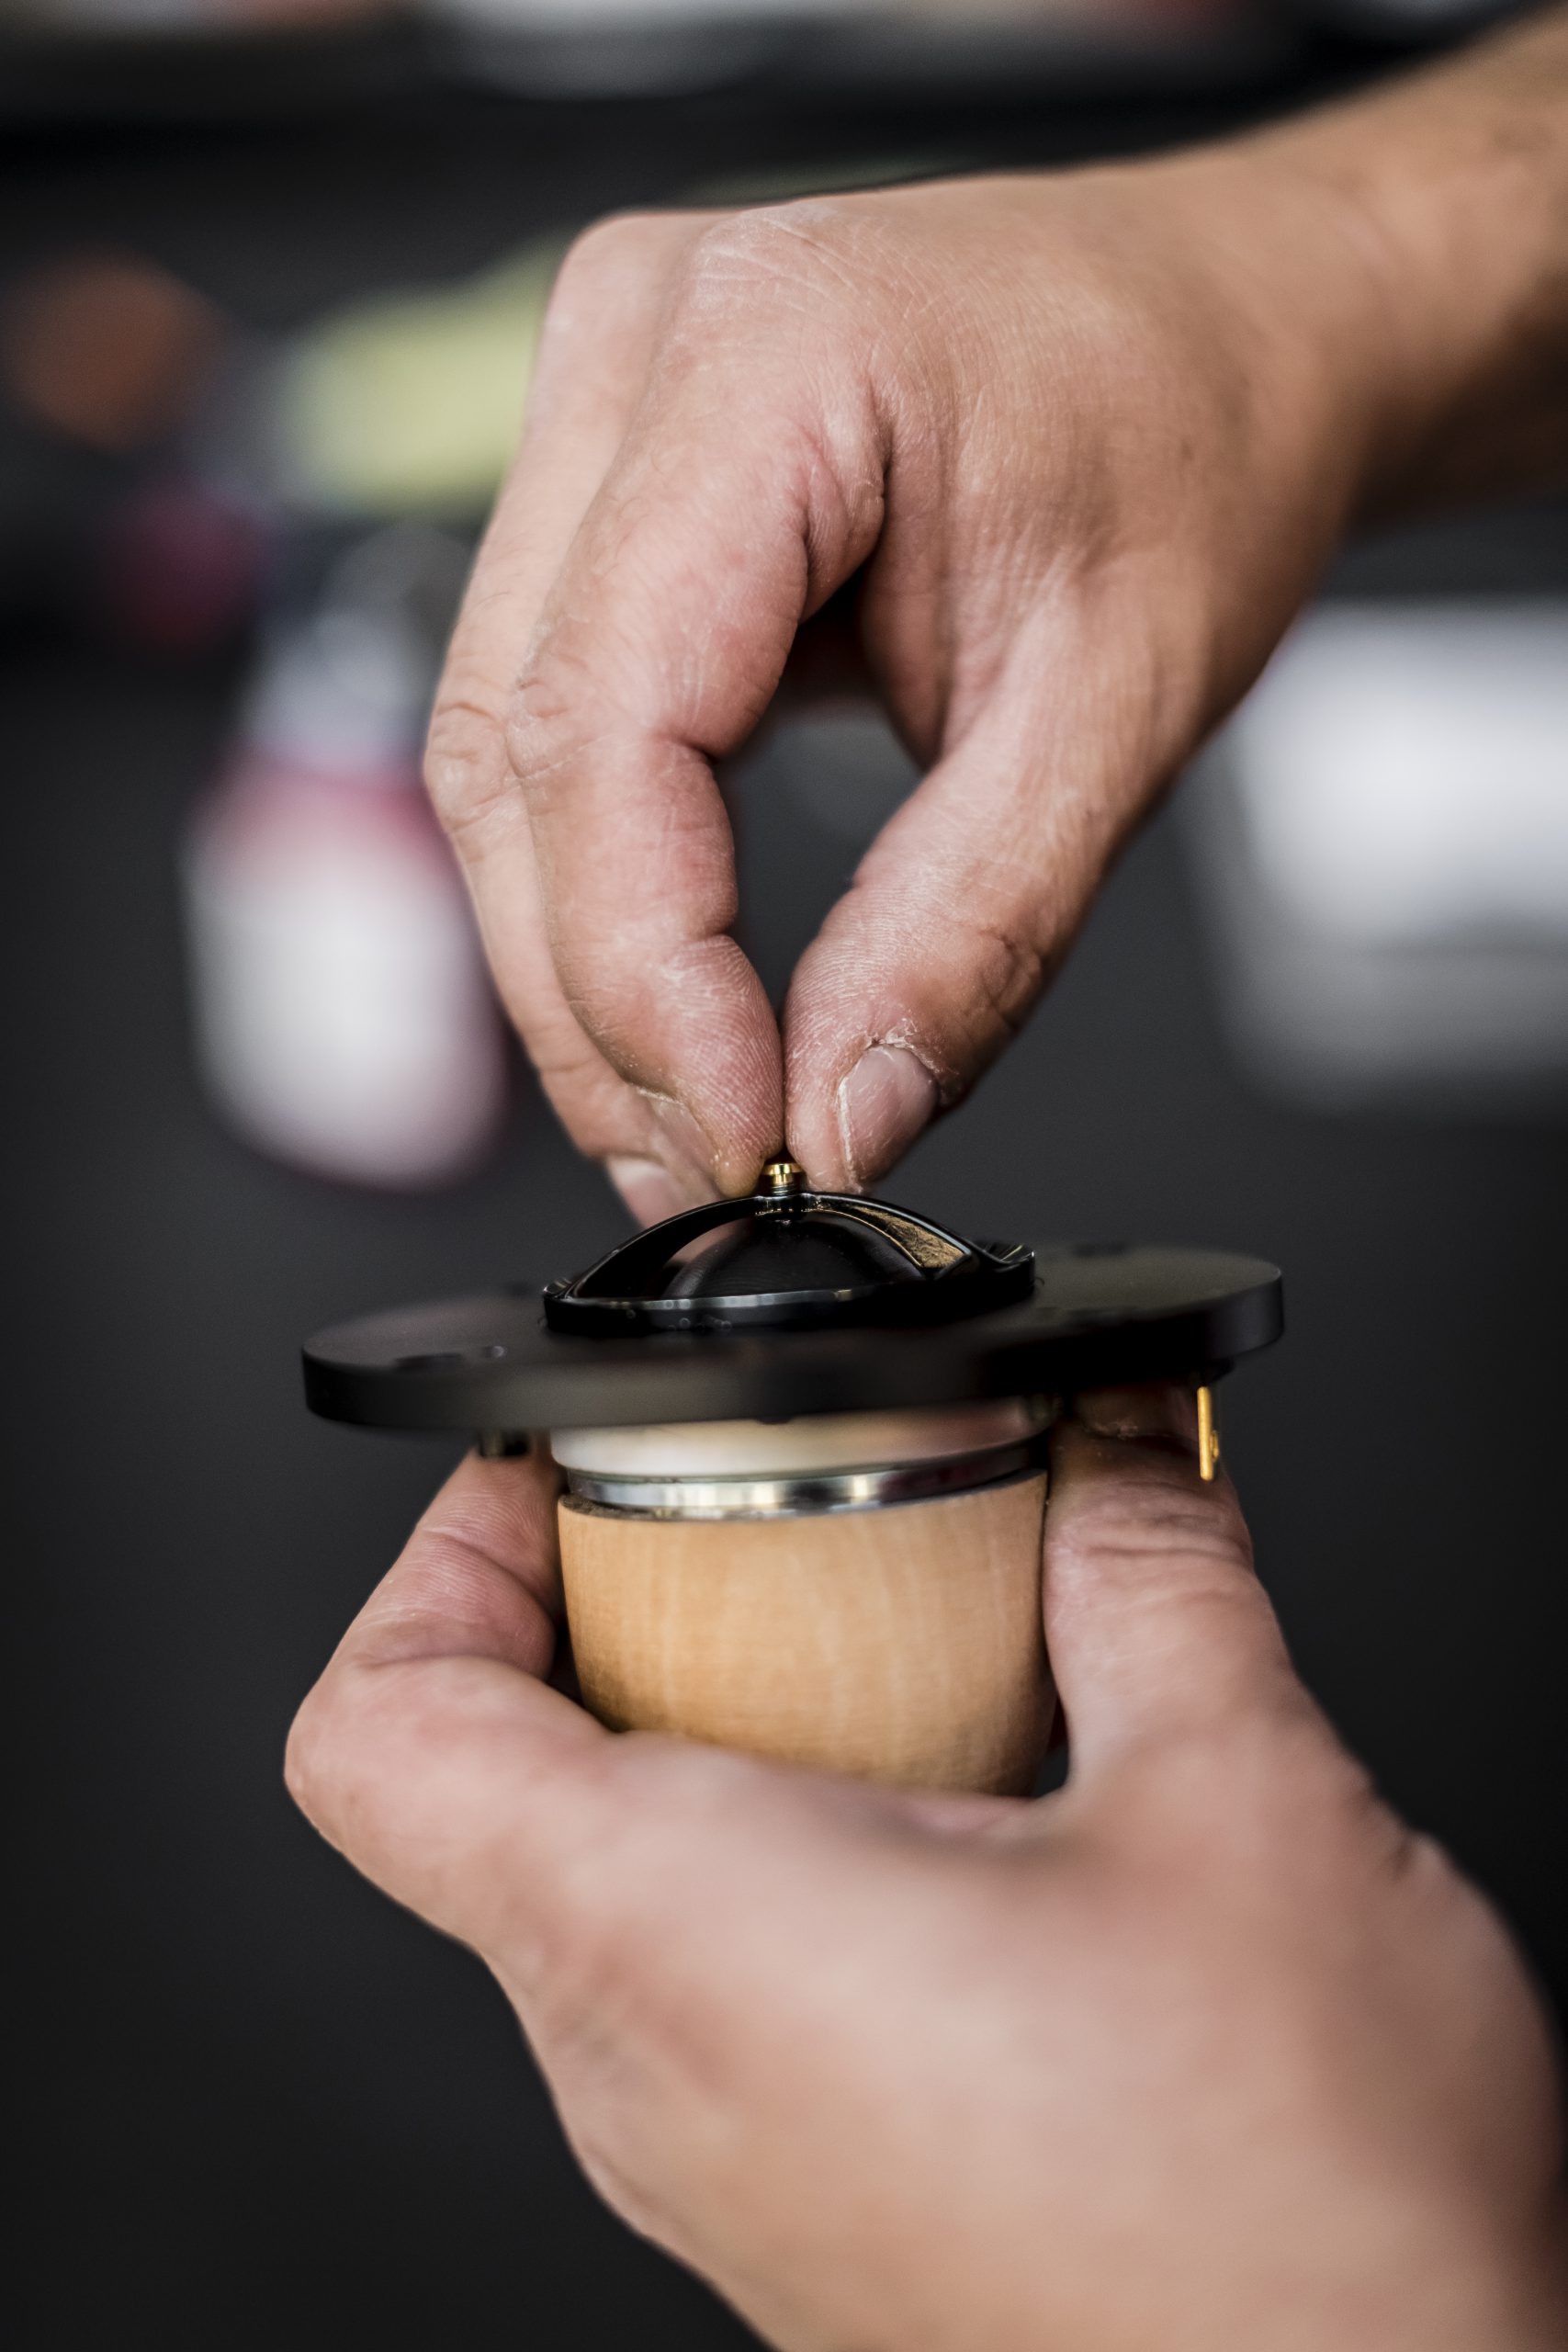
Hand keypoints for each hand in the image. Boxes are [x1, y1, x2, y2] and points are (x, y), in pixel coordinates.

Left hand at [288, 1396, 1567, 2350]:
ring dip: (734, 1745)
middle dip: (625, 1622)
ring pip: (614, 1896)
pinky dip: (804, 1862)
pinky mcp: (804, 2209)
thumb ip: (1149, 1579)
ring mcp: (719, 2164)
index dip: (436, 1563)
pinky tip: (987, 1833)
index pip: (378, 1736)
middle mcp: (655, 2072)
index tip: (547, 1487)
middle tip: (774, 1542)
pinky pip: (716, 1994)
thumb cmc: (1298, 2236)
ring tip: (914, 1676)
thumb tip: (1114, 1453)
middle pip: (499, 1792)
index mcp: (687, 1938)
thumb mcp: (1243, 1805)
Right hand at [423, 9, 1567, 1217]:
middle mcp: (635, 349)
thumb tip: (838, 1121)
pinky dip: (603, 881)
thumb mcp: (1118, 709)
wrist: (1225, 327)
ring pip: (502, 749)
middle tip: (699, 1169)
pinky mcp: (610, 483)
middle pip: (516, 748)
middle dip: (598, 1001)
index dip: (648, 966)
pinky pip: (548, 714)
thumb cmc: (1196, 441)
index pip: (611, 717)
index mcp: (767, 350)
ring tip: (686, 1118)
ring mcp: (601, 404)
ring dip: (580, 962)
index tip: (738, 1134)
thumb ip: (968, 931)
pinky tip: (675, 998)